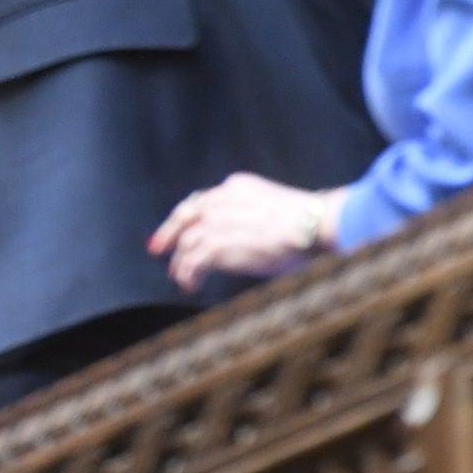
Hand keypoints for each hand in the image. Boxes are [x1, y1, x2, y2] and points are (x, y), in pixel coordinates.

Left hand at [148, 173, 338, 292]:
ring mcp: (217, 222)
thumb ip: (251, 216)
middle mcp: (221, 200)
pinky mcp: (217, 244)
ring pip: (187, 242)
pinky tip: (190, 284)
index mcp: (236, 187)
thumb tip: (243, 236)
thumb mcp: (273, 209)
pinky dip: (188, 274)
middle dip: (169, 233)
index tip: (178, 227)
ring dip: (181, 263)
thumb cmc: (308, 223)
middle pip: (185, 216)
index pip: (202, 199)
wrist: (314, 225)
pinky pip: (192, 262)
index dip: (186, 215)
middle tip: (157, 248)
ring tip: (181, 277)